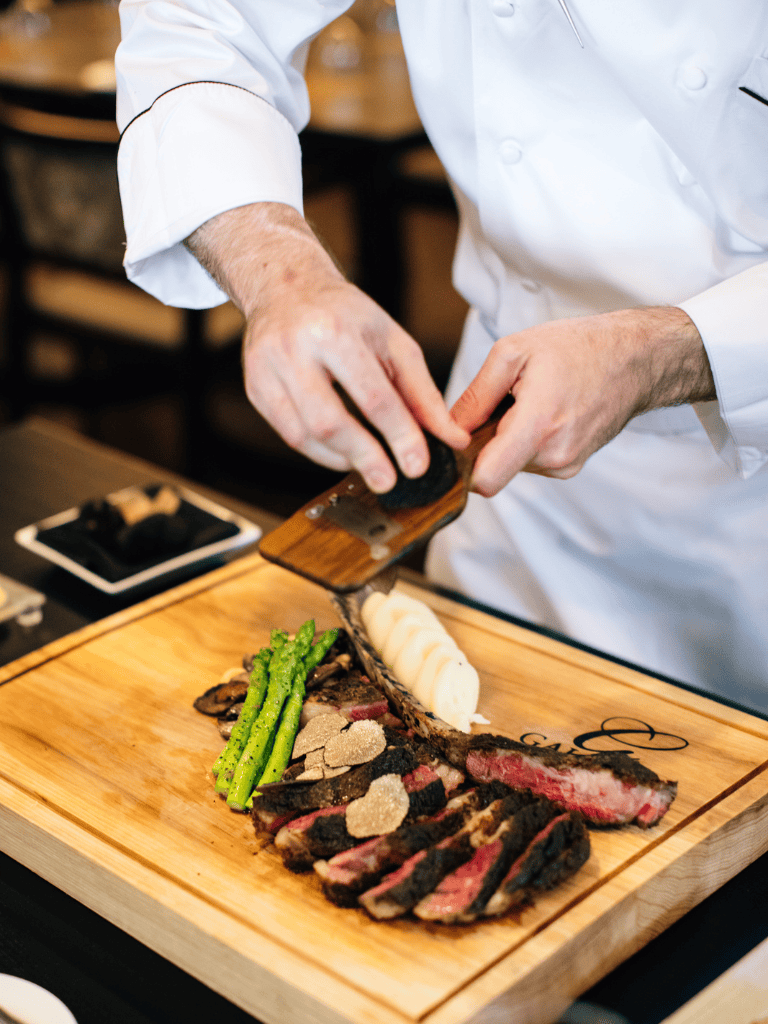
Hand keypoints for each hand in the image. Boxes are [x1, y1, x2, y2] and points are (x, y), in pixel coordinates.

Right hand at [186, 203, 468, 491]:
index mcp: (335, 330)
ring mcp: (267, 370)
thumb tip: (451, 439)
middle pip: (330, 421)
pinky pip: (289, 435)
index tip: (418, 466)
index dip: (399, 436)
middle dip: (365, 457)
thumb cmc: (346, 315)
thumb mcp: (393, 342)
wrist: (286, 288)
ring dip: (342, 459)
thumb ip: (423, 394)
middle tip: (389, 481)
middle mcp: (294, 349)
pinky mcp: (255, 388)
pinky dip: (320, 452)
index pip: (373, 396)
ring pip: (304, 434)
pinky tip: (343, 454)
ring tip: (370, 466)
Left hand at [451, 307, 714, 495]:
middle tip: (500, 403)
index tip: (459, 440)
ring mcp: (565, 466)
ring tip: (527, 402)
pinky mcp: (570, 467)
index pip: (485, 481)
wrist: (635, 359)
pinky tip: (542, 411)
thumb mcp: (514, 352)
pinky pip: (529, 462)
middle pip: (492, 469)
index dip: (462, 466)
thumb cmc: (577, 348)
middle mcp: (554, 456)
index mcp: (538, 426)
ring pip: (510, 465)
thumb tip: (447, 430)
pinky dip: (524, 441)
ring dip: (506, 439)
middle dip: (484, 442)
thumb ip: (475, 396)